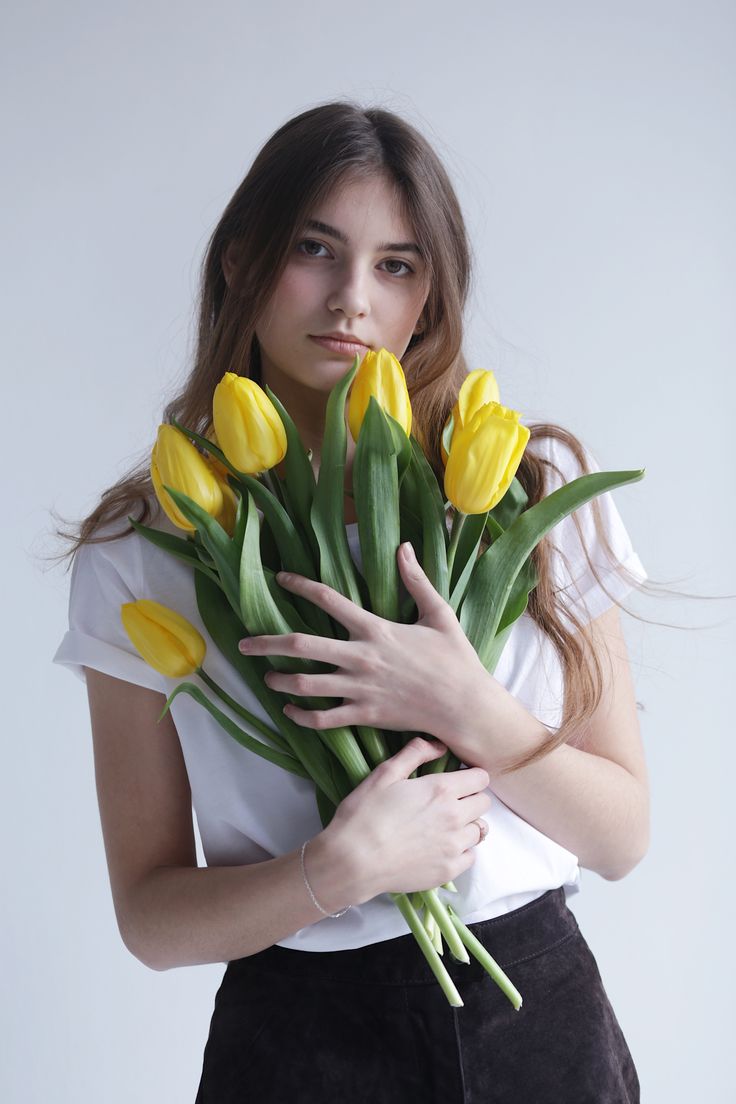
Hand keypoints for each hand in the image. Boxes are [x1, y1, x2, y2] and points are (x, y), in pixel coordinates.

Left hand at [238, 541, 491, 750]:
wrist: (464, 705)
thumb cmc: (454, 658)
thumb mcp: (438, 613)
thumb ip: (416, 580)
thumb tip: (403, 547)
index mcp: (376, 628)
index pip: (329, 600)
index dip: (301, 586)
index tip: (281, 579)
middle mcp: (361, 657)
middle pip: (302, 645)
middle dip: (267, 643)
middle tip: (244, 643)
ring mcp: (359, 689)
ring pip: (306, 684)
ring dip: (280, 681)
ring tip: (266, 677)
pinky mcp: (364, 715)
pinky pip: (323, 719)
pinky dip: (301, 717)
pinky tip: (290, 712)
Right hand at [322, 736, 492, 898]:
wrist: (352, 862)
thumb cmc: (364, 815)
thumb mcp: (384, 774)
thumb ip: (415, 754)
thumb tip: (439, 746)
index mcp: (441, 790)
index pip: (480, 778)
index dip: (470, 776)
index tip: (457, 780)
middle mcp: (455, 817)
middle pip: (484, 803)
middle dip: (470, 798)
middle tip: (447, 802)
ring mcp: (454, 846)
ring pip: (480, 830)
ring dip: (467, 825)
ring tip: (443, 826)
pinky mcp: (449, 870)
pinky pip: (470, 856)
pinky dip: (461, 850)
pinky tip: (440, 847)